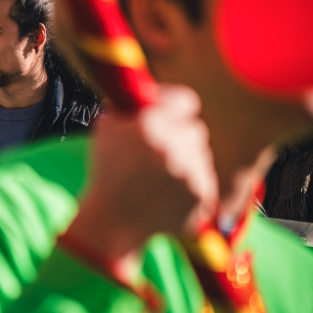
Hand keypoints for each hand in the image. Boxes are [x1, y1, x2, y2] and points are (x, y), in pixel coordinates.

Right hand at [65, 85, 215, 273]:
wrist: (114, 221)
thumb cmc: (107, 172)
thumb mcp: (107, 129)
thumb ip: (132, 106)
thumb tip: (154, 92)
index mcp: (150, 124)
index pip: (187, 101)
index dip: (177, 109)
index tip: (170, 117)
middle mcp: (174, 145)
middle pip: (196, 130)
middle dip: (181, 138)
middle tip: (161, 153)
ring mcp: (192, 171)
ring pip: (201, 154)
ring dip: (187, 161)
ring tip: (160, 177)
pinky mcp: (204, 194)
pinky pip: (206, 178)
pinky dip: (192, 184)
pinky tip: (168, 193)